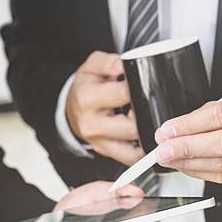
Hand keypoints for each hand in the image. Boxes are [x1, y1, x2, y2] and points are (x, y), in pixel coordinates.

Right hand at [66, 51, 143, 165]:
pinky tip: (147, 139)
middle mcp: (91, 124)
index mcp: (87, 99)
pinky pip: (130, 158)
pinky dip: (143, 151)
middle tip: (148, 105)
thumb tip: (122, 66)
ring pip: (133, 149)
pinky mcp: (106, 152)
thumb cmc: (86, 87)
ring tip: (148, 121)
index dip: (139, 89)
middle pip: (131, 127)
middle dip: (145, 116)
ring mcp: (99, 142)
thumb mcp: (92, 66)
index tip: (143, 85)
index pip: (123, 95)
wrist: (72, 109)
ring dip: (147, 136)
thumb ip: (108, 62)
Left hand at [155, 84, 221, 191]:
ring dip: (189, 163)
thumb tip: (172, 132)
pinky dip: (201, 173)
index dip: (189, 125)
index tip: (167, 131)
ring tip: (170, 159)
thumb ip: (206, 114)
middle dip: (186, 148)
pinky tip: (187, 166)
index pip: (221, 115)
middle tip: (162, 151)